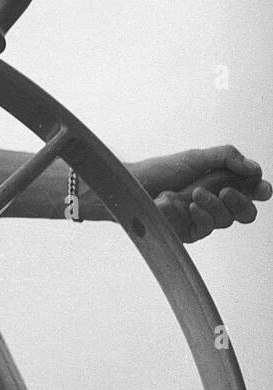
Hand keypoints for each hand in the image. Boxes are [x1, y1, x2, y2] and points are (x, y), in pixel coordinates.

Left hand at [131, 146, 270, 243]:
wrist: (130, 185)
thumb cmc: (159, 171)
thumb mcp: (194, 158)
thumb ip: (225, 158)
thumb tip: (254, 168)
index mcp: (221, 184)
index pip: (251, 191)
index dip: (259, 190)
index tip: (259, 187)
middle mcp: (215, 203)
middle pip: (246, 212)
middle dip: (241, 202)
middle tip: (227, 191)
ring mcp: (202, 219)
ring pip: (225, 220)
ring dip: (213, 205)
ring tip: (194, 192)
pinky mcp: (187, 232)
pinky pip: (205, 229)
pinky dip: (201, 217)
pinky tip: (189, 207)